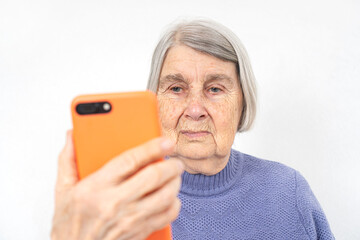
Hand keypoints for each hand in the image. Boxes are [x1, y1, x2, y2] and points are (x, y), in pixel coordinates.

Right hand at [51, 130, 183, 239]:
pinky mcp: (139, 232)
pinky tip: (170, 197)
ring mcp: (130, 219)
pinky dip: (174, 204)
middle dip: (171, 165)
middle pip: (154, 177)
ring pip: (165, 196)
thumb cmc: (69, 225)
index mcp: (96, 187)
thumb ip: (68, 160)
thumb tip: (72, 136)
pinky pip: (167, 216)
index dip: (152, 148)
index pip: (131, 160)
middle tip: (174, 160)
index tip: (165, 142)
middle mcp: (116, 203)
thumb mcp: (63, 190)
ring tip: (174, 176)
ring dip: (175, 182)